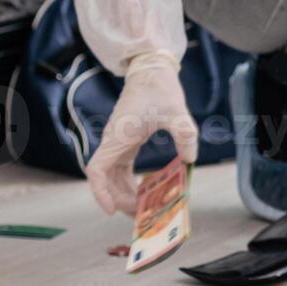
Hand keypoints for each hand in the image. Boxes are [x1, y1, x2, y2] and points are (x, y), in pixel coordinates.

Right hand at [86, 63, 197, 215]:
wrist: (151, 70)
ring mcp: (118, 142)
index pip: (97, 171)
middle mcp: (113, 142)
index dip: (100, 192)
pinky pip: (121, 166)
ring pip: (112, 174)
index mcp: (118, 138)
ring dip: (123, 192)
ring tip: (142, 208)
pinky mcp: (126, 140)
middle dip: (118, 199)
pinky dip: (128, 181)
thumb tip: (190, 159)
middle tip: (139, 215)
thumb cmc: (159, 89)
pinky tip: (144, 190)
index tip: (110, 210)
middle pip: (105, 179)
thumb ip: (185, 134)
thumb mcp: (176, 112)